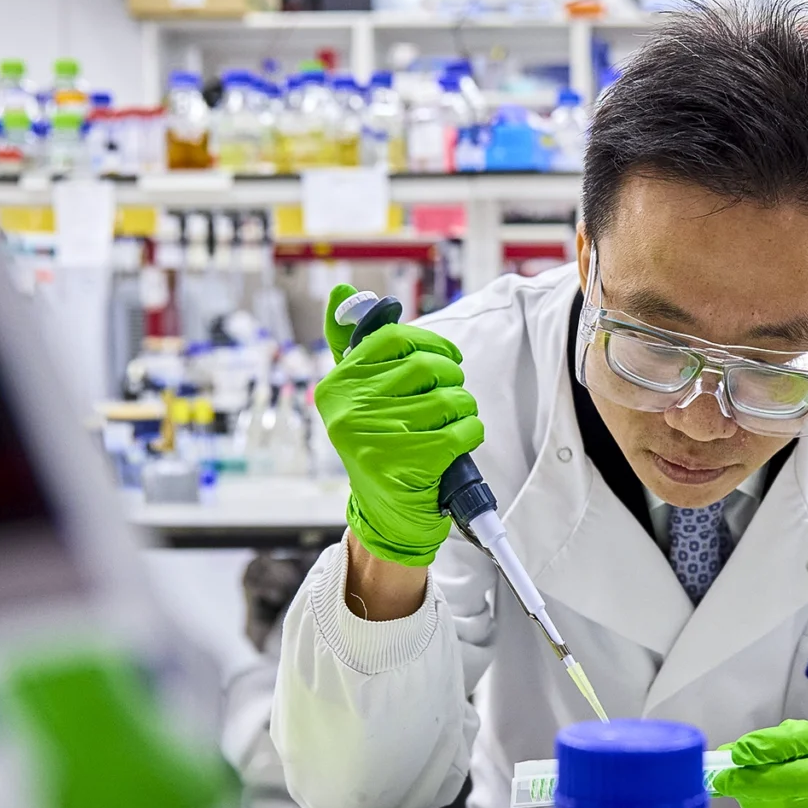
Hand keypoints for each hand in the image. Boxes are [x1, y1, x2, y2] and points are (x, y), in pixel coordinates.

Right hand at [314, 283, 483, 568]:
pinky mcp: (405, 463)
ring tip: (451, 424)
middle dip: (451, 379)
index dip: (430, 343)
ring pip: (448, 398)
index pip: (393, 337)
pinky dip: (471, 433)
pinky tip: (459, 443)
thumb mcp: (357, 396)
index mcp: (337, 385)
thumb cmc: (379, 447)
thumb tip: (341, 290)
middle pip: (426, 366)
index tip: (444, 358)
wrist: (386, 517)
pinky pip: (461, 429)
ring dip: (463, 410)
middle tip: (450, 397)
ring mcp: (375, 436)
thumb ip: (350, 344)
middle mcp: (349, 408)